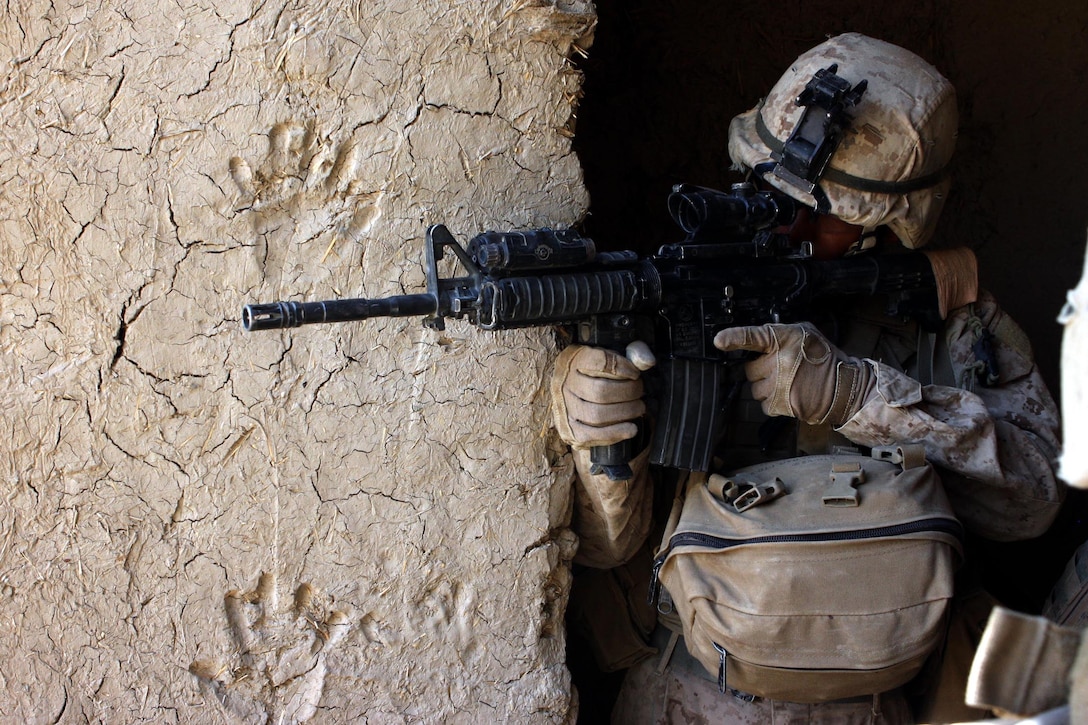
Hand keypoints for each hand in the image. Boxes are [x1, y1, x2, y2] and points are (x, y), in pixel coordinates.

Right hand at [550, 345, 645, 448]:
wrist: (574, 399)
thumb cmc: (599, 375)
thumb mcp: (612, 357)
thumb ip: (633, 352)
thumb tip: (648, 361)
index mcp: (574, 360)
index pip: (599, 361)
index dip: (622, 367)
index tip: (635, 373)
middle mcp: (565, 384)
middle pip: (600, 391)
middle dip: (628, 392)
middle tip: (640, 392)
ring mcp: (566, 409)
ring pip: (597, 414)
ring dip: (626, 412)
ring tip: (639, 408)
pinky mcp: (571, 431)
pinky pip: (594, 435)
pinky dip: (617, 433)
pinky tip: (632, 428)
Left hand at [713, 322, 873, 425]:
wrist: (843, 386)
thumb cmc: (823, 358)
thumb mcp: (805, 333)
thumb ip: (780, 334)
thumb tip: (757, 339)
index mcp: (783, 339)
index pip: (753, 337)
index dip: (734, 337)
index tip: (719, 341)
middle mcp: (780, 361)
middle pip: (749, 370)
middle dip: (760, 371)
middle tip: (779, 370)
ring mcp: (780, 384)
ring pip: (755, 389)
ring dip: (766, 388)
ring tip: (786, 383)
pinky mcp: (781, 404)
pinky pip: (763, 405)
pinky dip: (772, 402)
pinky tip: (788, 395)